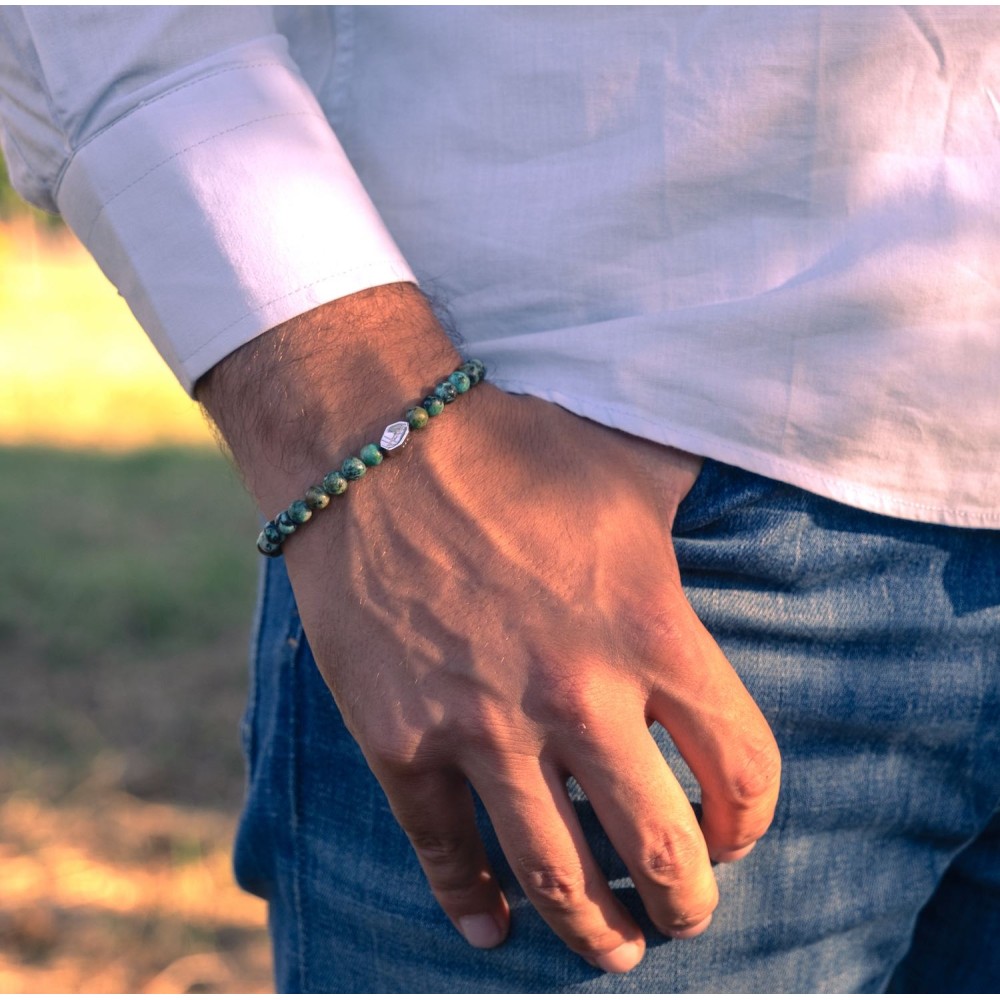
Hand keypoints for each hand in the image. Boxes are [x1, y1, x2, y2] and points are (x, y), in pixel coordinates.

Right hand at [199, 286, 779, 973]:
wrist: (373, 444)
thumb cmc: (511, 446)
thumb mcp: (632, 465)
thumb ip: (699, 501)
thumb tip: (765, 472)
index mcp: (649, 630)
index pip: (741, 765)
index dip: (751, 816)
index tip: (736, 831)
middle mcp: (575, 693)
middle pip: (660, 849)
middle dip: (686, 902)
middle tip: (685, 914)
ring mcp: (482, 725)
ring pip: (557, 872)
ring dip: (595, 930)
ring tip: (614, 950)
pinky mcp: (402, 738)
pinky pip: (443, 850)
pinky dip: (470, 902)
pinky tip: (491, 929)